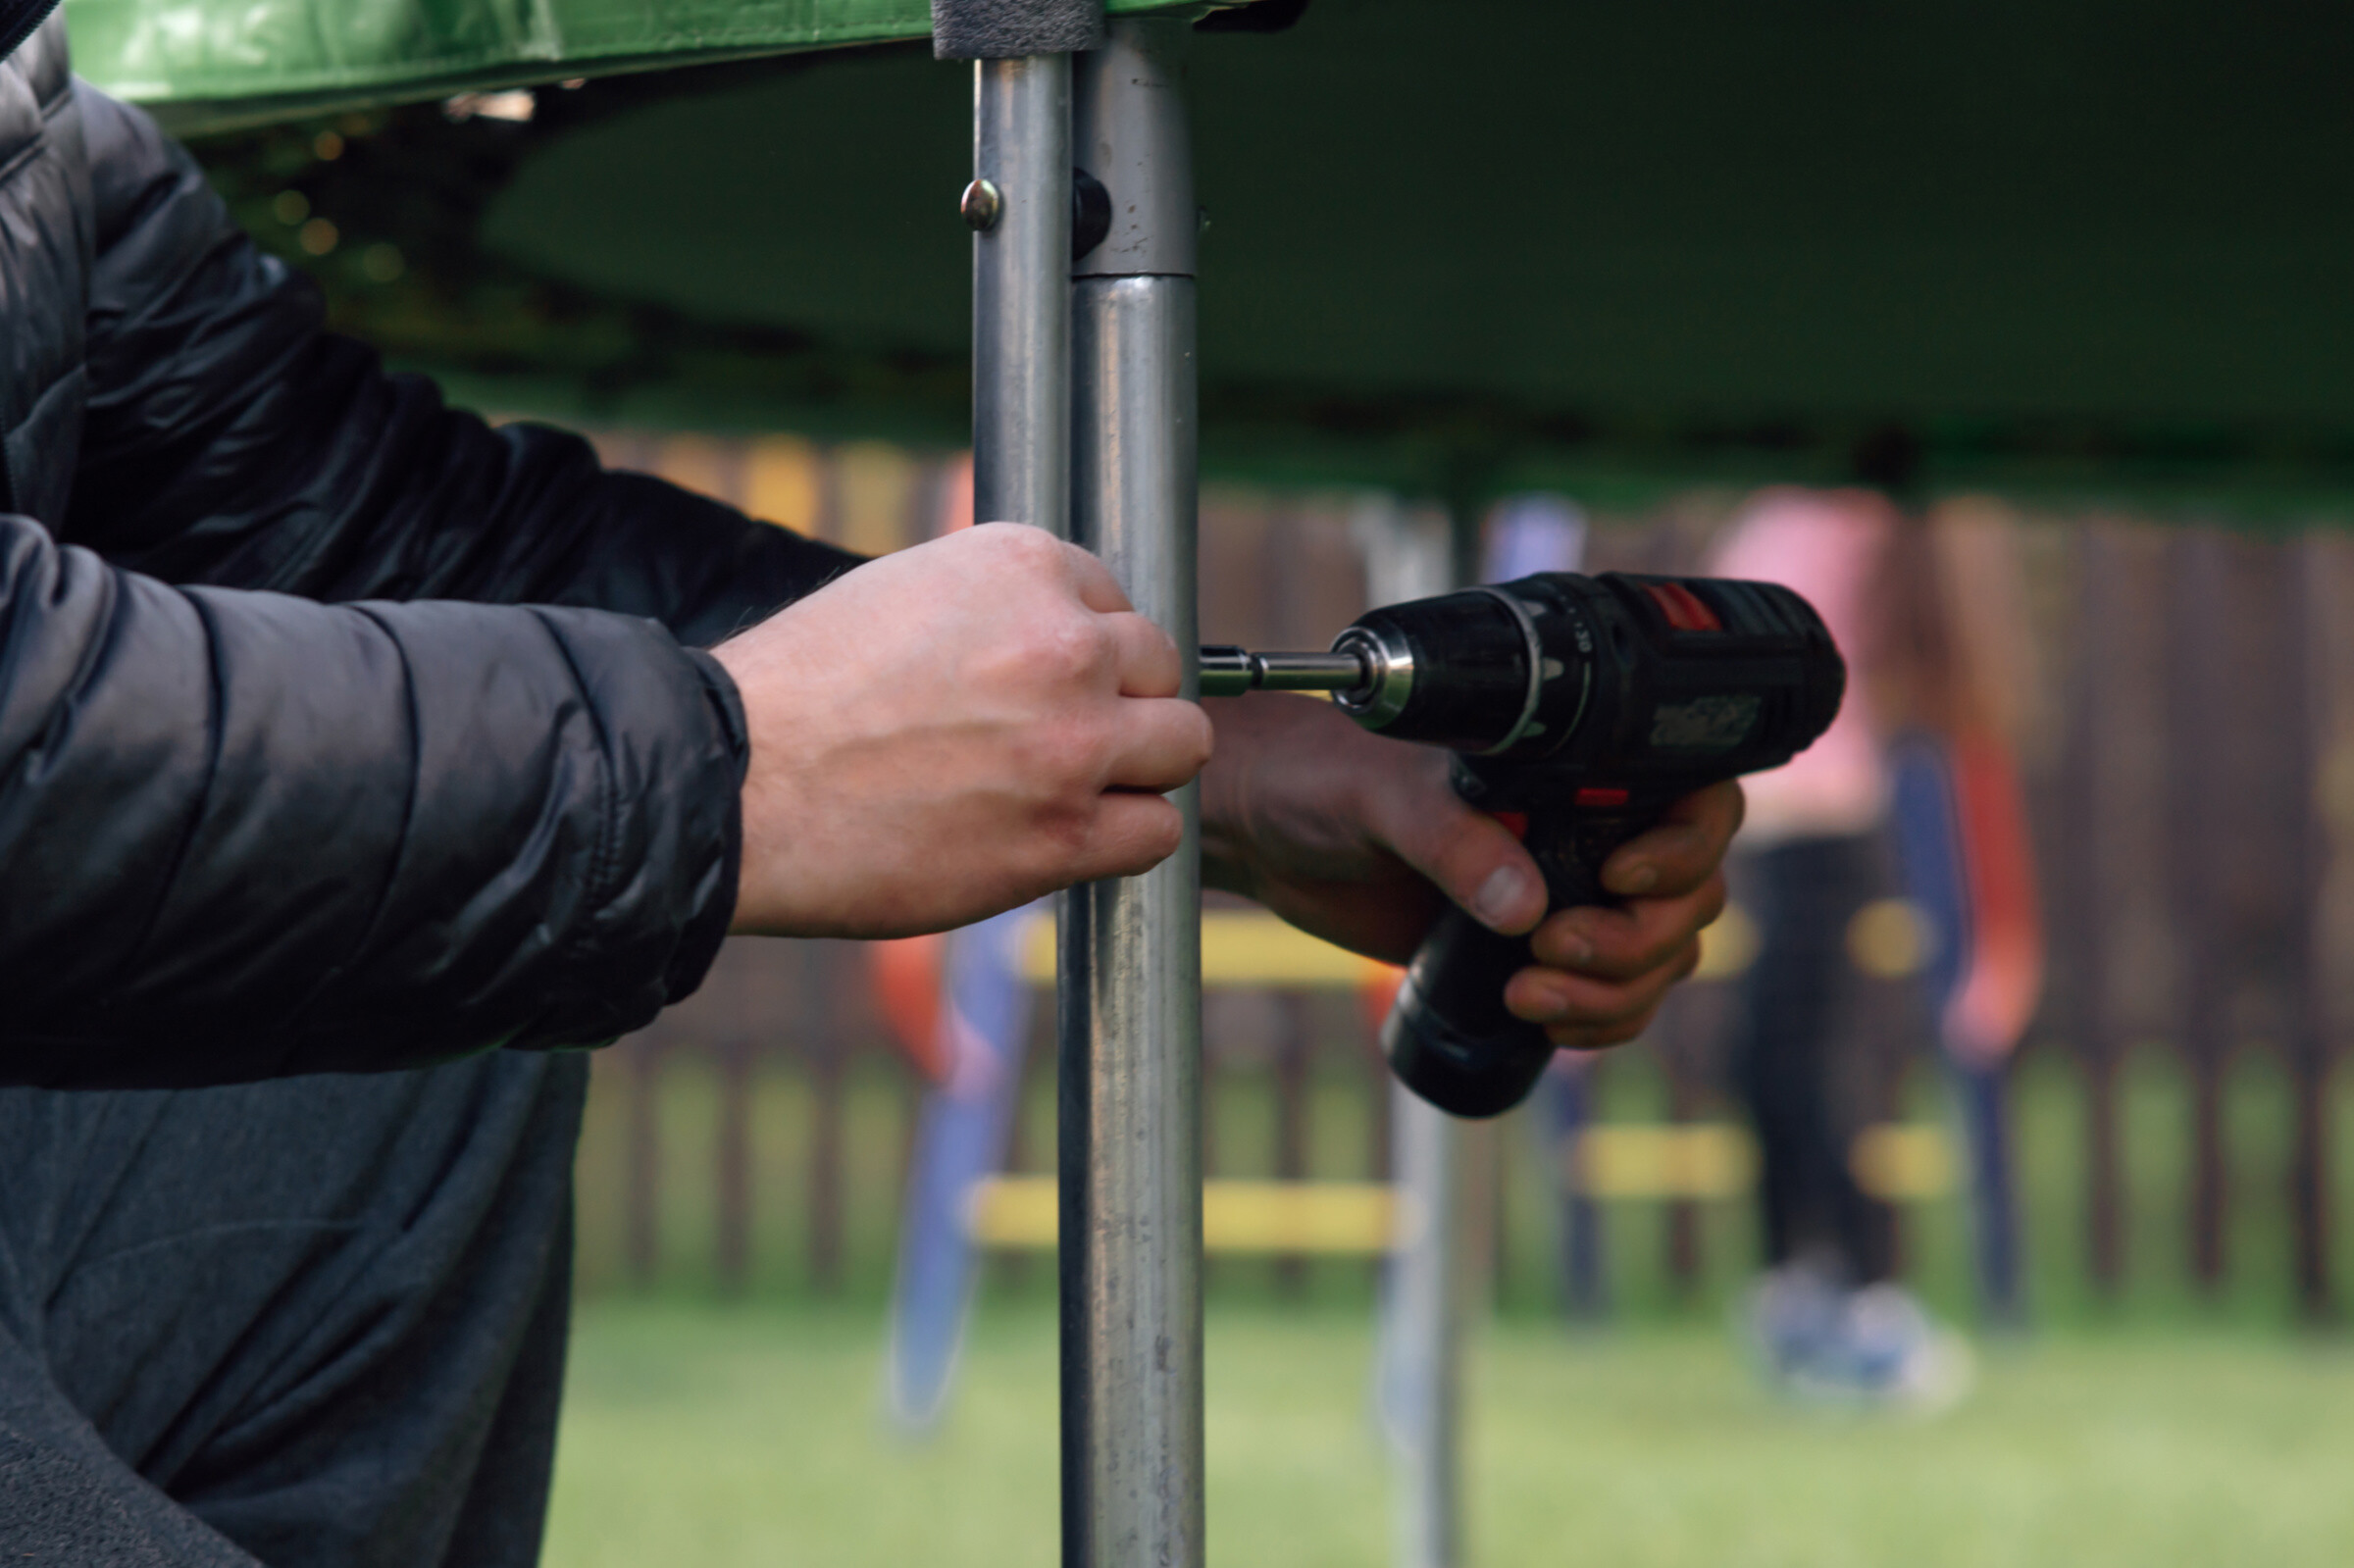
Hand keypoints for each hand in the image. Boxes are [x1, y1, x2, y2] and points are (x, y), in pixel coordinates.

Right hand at [715, 523, 1212, 936]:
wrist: (736, 787)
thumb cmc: (800, 694)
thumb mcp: (905, 594)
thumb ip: (996, 608)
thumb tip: (1059, 635)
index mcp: (1022, 565)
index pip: (1115, 601)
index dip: (1085, 649)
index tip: (1045, 682)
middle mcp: (1063, 643)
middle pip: (1161, 668)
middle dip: (1120, 702)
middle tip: (1060, 738)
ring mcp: (1073, 742)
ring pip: (1180, 746)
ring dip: (1136, 768)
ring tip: (1069, 787)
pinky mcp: (1064, 834)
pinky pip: (1156, 832)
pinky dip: (1123, 838)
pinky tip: (1066, 836)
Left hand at [1200, 694, 1739, 1048]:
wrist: (1271, 832)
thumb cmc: (1323, 780)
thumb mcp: (1382, 798)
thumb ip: (1452, 842)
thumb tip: (1525, 908)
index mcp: (1575, 762)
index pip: (1694, 798)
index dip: (1684, 847)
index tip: (1619, 877)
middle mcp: (1590, 822)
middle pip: (1689, 894)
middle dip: (1637, 939)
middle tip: (1547, 949)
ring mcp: (1571, 888)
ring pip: (1661, 954)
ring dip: (1618, 991)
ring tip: (1528, 995)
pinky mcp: (1538, 947)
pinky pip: (1616, 995)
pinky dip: (1600, 1019)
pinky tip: (1544, 1021)